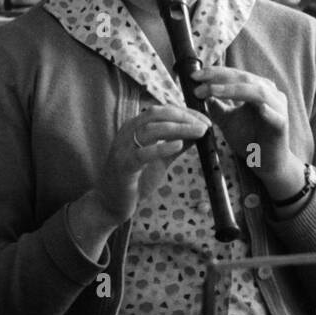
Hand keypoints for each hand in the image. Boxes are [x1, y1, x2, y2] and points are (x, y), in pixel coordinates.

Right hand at [90, 104, 211, 224]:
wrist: (110, 204)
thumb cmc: (136, 180)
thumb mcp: (159, 159)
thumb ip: (175, 145)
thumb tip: (198, 132)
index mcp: (135, 127)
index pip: (162, 111)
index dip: (185, 112)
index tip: (204, 119)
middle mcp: (127, 133)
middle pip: (157, 115)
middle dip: (184, 117)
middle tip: (205, 125)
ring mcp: (123, 149)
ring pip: (151, 130)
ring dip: (179, 129)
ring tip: (199, 132)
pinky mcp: (123, 167)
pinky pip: (142, 154)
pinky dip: (161, 147)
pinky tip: (178, 145)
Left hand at [193, 65, 301, 197]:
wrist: (265, 164)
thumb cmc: (249, 140)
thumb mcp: (228, 121)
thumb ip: (217, 107)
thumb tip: (201, 92)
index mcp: (258, 88)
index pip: (235, 75)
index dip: (215, 73)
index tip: (194, 76)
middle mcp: (271, 93)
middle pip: (245, 79)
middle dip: (220, 78)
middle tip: (198, 80)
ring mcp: (278, 107)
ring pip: (257, 92)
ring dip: (233, 90)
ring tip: (213, 91)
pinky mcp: (282, 124)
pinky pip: (274, 115)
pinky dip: (266, 110)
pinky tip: (257, 108)